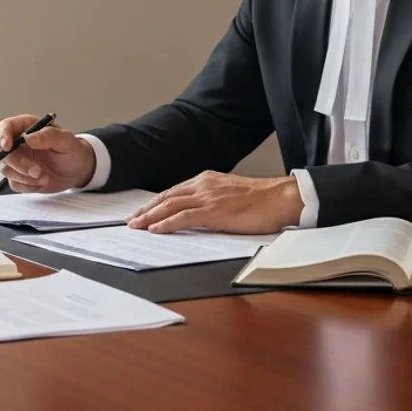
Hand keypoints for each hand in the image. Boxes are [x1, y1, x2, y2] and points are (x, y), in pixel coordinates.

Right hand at [0, 114, 95, 193]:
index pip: (5, 127)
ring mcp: (19, 161)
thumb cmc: (72, 151)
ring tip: (44, 177)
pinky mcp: (21, 177)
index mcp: (27, 128)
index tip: (7, 146)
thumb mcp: (66, 140)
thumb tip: (29, 138)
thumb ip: (49, 136)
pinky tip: (41, 182)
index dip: (3, 135)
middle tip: (37, 171)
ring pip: (7, 170)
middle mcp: (19, 144)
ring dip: (24, 177)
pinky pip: (14, 183)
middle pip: (4, 153)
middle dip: (19, 164)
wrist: (78, 171)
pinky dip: (27, 186)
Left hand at [127, 171, 303, 234]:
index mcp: (206, 180)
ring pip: (170, 205)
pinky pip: (183, 217)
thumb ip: (212, 199)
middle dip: (147, 209)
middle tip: (132, 220)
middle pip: (167, 197)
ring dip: (150, 216)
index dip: (156, 202)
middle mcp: (203, 185)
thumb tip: (198, 213)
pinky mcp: (214, 211)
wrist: (279, 198)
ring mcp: (207, 197)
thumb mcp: (230, 194)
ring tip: (136, 225)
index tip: (144, 211)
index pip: (174, 191)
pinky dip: (166, 223)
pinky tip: (155, 230)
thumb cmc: (261, 200)